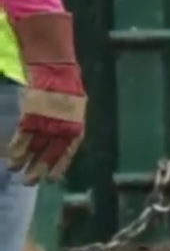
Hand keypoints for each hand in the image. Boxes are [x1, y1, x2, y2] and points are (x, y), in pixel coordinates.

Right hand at [7, 12, 86, 184]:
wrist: (55, 67)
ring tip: (17, 173)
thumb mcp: (73, 107)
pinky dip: (18, 149)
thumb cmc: (65, 86)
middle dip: (40, 168)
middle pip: (50, 153)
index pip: (69, 151)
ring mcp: (48, 121)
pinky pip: (24, 136)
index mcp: (77, 125)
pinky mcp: (33, 115)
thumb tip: (60, 136)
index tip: (52, 179)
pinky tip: (12, 158)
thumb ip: (68, 122)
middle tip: (30, 183)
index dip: (60, 165)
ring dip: (26, 162)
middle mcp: (64, 126)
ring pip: (35, 148)